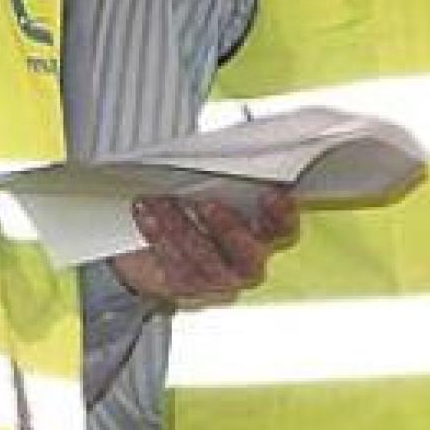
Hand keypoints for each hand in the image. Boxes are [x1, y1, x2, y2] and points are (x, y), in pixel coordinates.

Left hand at [111, 190, 298, 309]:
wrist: (163, 250)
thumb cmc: (200, 212)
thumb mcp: (219, 190)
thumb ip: (230, 177)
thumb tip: (225, 143)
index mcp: (265, 234)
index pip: (283, 228)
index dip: (281, 214)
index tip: (269, 194)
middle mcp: (247, 261)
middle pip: (248, 254)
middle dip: (227, 228)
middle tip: (206, 204)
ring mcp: (217, 278)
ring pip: (203, 258)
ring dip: (179, 226)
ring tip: (161, 199)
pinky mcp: (186, 285)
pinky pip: (173, 263)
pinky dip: (157, 234)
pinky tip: (146, 213)